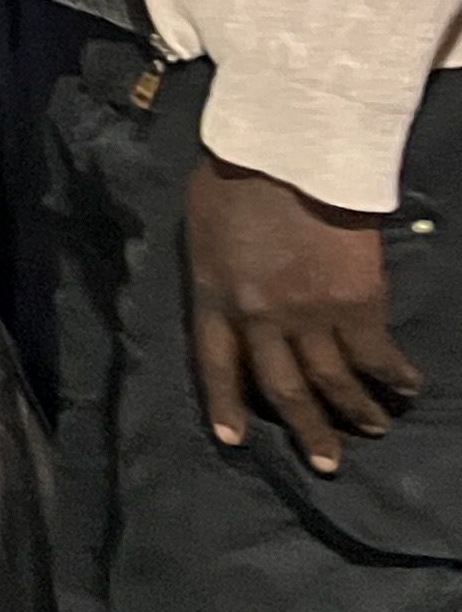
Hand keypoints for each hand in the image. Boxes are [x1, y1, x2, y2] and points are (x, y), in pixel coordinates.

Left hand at [186, 154, 421, 473]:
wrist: (287, 149)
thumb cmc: (236, 174)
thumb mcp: (203, 227)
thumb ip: (217, 268)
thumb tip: (230, 286)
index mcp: (214, 297)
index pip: (216, 366)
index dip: (227, 405)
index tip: (234, 439)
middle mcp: (259, 318)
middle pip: (283, 389)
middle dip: (307, 429)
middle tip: (327, 462)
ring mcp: (309, 315)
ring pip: (334, 383)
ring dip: (356, 412)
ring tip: (373, 429)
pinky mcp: (357, 304)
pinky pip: (378, 356)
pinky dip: (395, 377)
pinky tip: (407, 387)